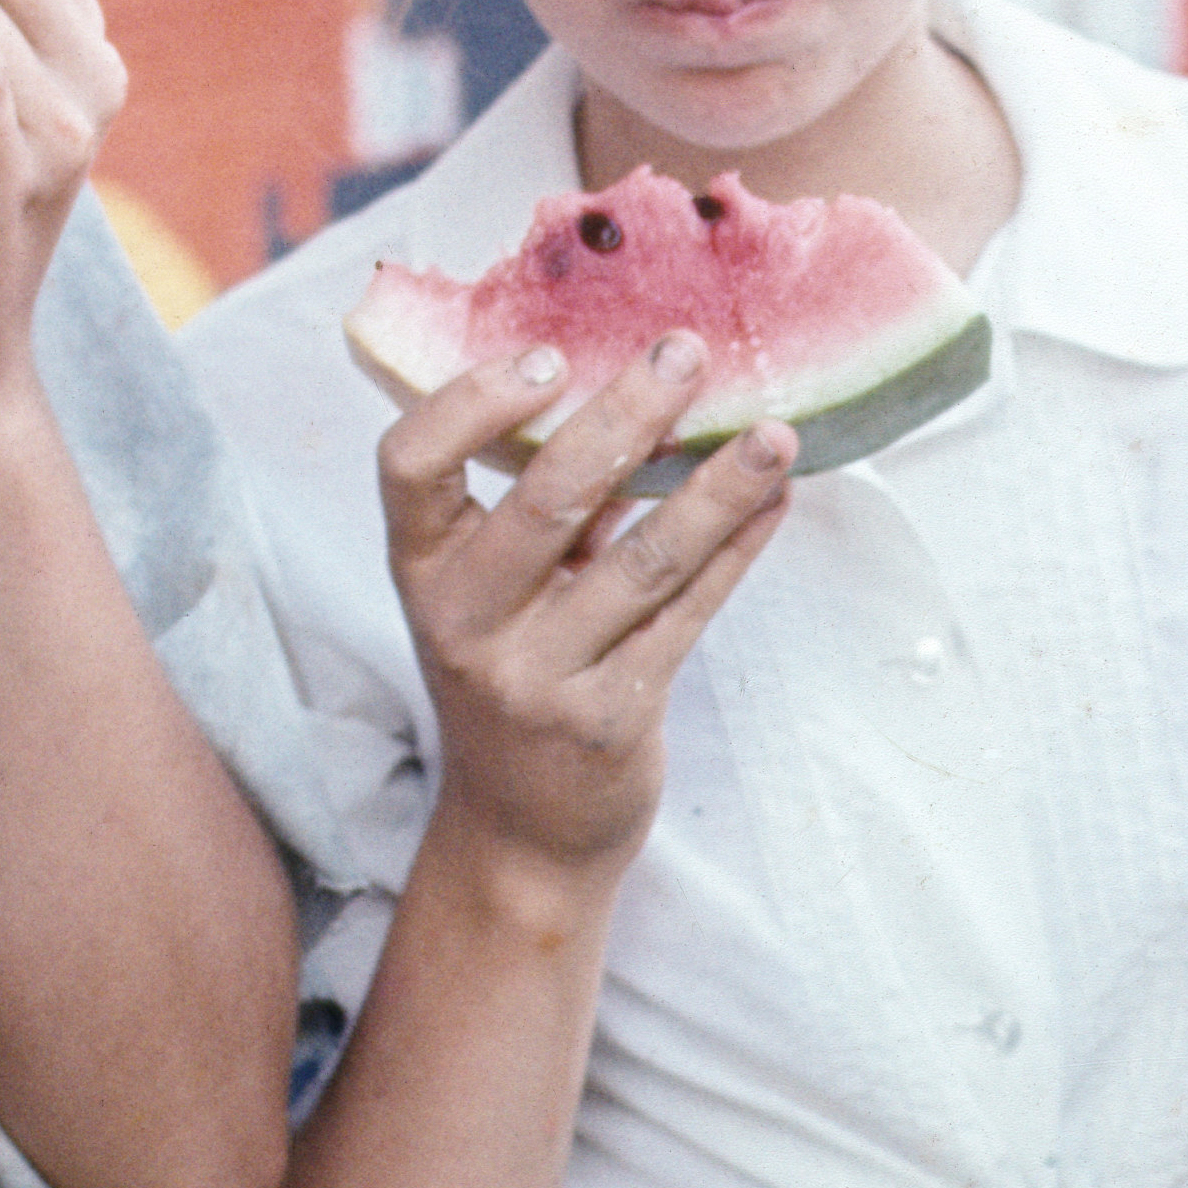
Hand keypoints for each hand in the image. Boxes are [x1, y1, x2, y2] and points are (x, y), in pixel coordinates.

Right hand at [379, 342, 794, 888]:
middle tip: (689, 352)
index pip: (410, 464)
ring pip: (642, 559)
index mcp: (423, 570)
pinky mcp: (610, 719)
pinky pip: (686, 616)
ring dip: (718, 487)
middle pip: (547, 498)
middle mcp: (467, 621)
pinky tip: (773, 504)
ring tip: (776, 435)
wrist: (517, 835)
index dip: (471, 402)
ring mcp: (537, 676)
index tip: (549, 356)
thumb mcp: (490, 597)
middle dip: (628, 414)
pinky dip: (736, 551)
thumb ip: (538, 508)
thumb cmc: (511, 679)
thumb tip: (640, 387)